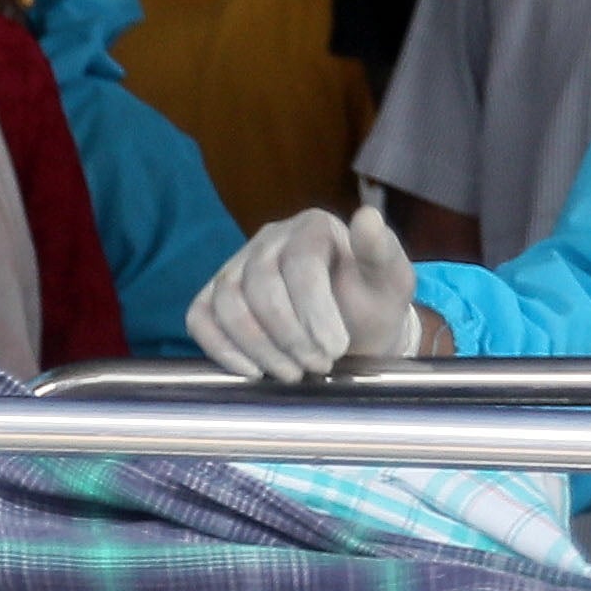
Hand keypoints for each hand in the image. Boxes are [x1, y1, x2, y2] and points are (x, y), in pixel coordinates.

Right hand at [186, 203, 422, 379]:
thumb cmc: (371, 304)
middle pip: (260, 284)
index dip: (315, 310)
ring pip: (227, 302)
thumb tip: (367, 217)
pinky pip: (200, 318)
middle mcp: (269, 240)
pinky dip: (220, 348)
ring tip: (290, 374)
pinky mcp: (214, 297)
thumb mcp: (391, 281)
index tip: (336, 349)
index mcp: (312, 227)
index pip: (301, 263)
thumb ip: (382, 252)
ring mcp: (236, 267)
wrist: (352, 331)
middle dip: (289, 334)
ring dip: (257, 346)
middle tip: (318, 366)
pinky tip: (252, 371)